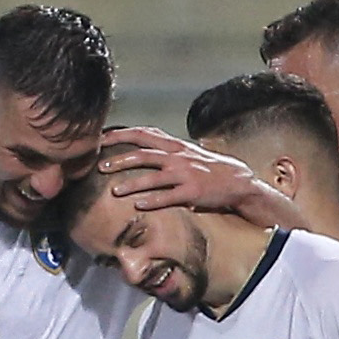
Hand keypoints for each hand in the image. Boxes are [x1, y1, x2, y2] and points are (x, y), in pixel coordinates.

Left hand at [101, 127, 269, 215]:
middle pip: (143, 154)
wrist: (238, 180)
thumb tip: (142, 148)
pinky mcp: (193, 192)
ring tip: (115, 191)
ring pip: (153, 176)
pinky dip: (153, 201)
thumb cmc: (209, 168)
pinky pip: (169, 196)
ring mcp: (185, 174)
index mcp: (174, 145)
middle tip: (100, 166)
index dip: (121, 134)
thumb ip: (166, 149)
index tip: (101, 139)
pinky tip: (139, 205)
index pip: (143, 133)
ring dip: (132, 183)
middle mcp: (178, 156)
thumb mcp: (187, 152)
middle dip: (120, 159)